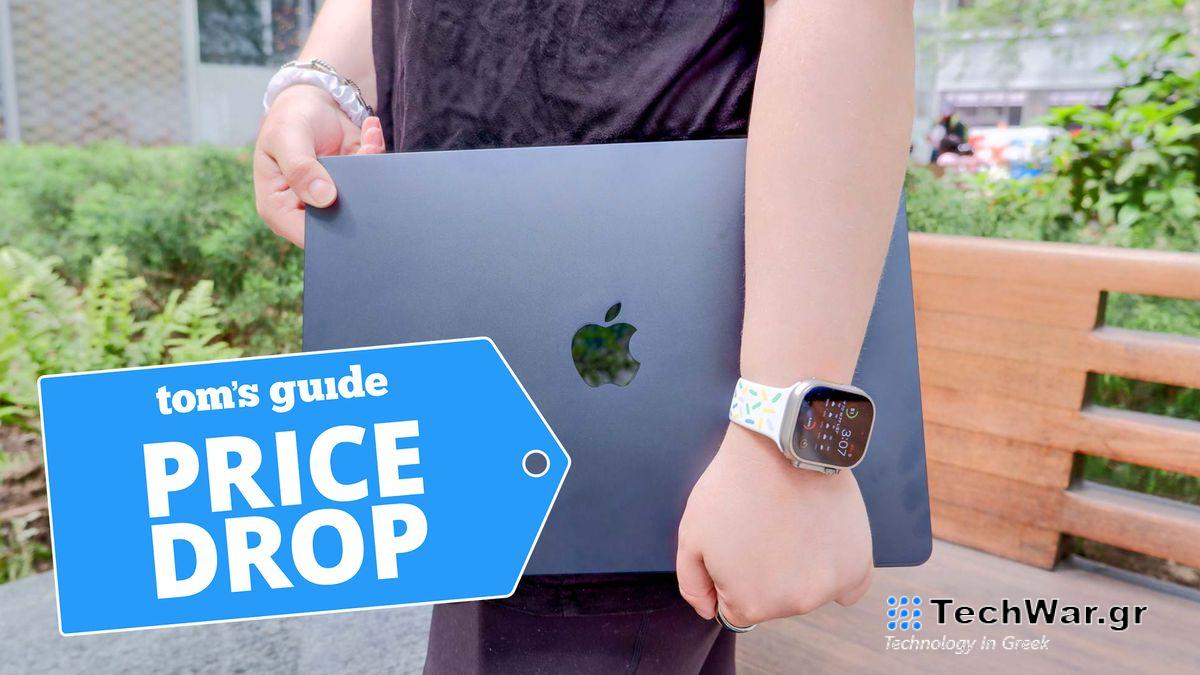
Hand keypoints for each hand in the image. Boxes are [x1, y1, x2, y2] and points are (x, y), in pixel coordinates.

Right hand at [253, 84, 385, 246]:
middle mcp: (308, 209)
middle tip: (366, 171)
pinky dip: (376, 154)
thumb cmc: (288, 120)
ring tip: (367, 143)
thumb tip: (324, 198)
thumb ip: (300, 168)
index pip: (307, 237)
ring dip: (371, 174)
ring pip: (363, 204)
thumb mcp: (286, 137)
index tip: (349, 209)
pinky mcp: (355, 185)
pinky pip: (374, 180)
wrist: (310, 102)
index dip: (330, 233)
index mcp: (278, 207)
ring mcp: (334, 199)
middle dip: (359, 203)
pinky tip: (371, 131)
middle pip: (339, 227)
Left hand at [676, 424, 872, 626]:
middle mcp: (794, 604)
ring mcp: (830, 586)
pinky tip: (821, 541)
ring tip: (789, 523)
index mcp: (751, 604)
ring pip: (808, 589)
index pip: (735, 607)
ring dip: (800, 567)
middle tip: (762, 527)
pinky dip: (835, 569)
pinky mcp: (858, 565)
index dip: (731, 574)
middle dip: (764, 571)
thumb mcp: (691, 536)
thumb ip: (693, 584)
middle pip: (774, 601)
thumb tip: (711, 610)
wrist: (779, 446)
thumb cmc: (732, 487)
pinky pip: (848, 586)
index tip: (738, 543)